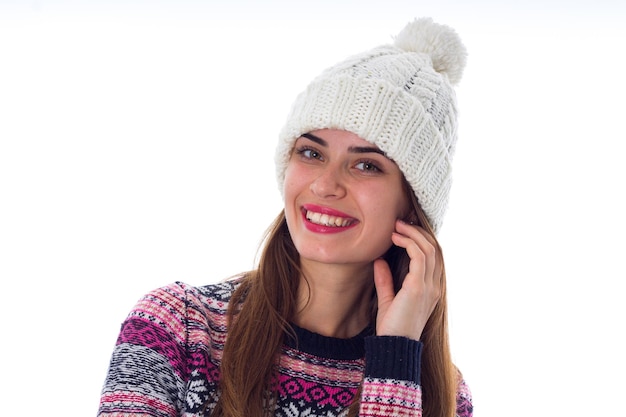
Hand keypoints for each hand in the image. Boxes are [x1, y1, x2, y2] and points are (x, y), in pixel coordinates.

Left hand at [373, 220, 441, 339]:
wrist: (394, 347)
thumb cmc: (391, 328)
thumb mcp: (388, 300)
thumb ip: (386, 280)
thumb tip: (379, 261)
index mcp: (431, 289)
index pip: (434, 257)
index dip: (422, 239)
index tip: (403, 230)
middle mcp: (434, 286)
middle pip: (435, 248)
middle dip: (419, 232)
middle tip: (400, 222)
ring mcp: (429, 286)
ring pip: (429, 248)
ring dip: (412, 233)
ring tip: (397, 226)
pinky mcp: (418, 287)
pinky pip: (419, 256)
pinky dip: (408, 242)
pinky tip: (395, 238)